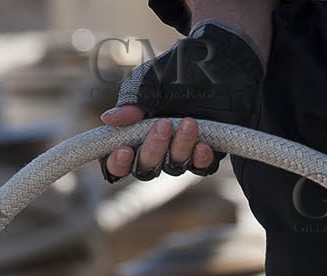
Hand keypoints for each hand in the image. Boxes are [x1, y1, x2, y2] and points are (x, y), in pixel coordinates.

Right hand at [99, 20, 263, 182]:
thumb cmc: (179, 66)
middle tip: (163, 124)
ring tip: (189, 122)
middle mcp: (156, 147)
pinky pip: (202, 167)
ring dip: (179, 149)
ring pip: (174, 168)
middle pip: (146, 169)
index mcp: (134, 132)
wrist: (218, 55)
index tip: (124, 151)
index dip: (117, 164)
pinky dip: (201, 159)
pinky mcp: (208, 151)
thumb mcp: (152, 78)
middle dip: (153, 150)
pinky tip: (203, 145)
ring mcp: (182, 151)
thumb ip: (132, 100)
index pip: (119, 162)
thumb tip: (108, 119)